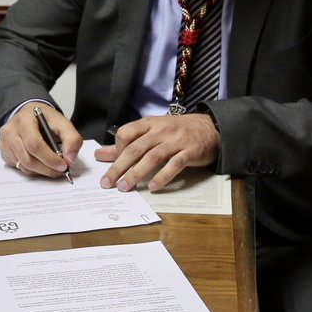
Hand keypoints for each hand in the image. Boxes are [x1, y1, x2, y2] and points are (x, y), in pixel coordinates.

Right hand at [0, 103, 82, 179]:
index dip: (50, 159)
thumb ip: (72, 140)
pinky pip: (18, 167)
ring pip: (23, 166)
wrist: (30, 114)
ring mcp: (3, 142)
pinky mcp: (3, 151)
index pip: (34, 145)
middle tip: (59, 171)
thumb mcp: (62, 123)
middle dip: (46, 168)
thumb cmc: (45, 119)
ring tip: (52, 167)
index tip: (63, 165)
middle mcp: (9, 131)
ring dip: (40, 171)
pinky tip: (39, 162)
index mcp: (24, 120)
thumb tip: (69, 160)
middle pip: (27, 159)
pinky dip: (32, 169)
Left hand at [95, 113, 218, 191]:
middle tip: (107, 183)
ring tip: (124, 187)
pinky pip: (174, 165)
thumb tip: (100, 154)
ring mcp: (176, 140)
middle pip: (135, 148)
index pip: (125, 133)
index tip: (112, 164)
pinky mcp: (190, 152)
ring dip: (136, 174)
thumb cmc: (177, 131)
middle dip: (118, 167)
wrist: (211, 128)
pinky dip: (162, 176)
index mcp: (149, 124)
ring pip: (152, 157)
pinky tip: (152, 187)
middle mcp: (161, 130)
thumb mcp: (152, 132)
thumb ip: (127, 144)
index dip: (116, 149)